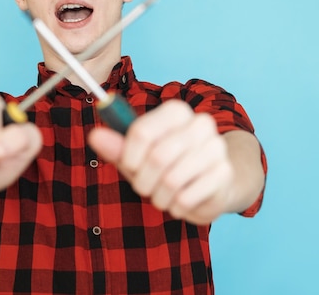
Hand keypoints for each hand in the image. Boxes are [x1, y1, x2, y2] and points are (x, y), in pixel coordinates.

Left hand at [88, 100, 234, 224]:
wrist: (212, 184)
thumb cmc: (168, 166)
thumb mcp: (138, 156)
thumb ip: (117, 146)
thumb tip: (94, 136)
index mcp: (176, 111)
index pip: (142, 131)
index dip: (128, 157)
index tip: (129, 166)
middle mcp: (200, 123)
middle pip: (157, 157)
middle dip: (143, 181)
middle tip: (145, 186)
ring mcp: (216, 147)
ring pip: (172, 179)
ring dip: (159, 196)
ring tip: (163, 194)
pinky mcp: (224, 173)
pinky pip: (187, 196)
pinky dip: (176, 206)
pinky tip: (181, 200)